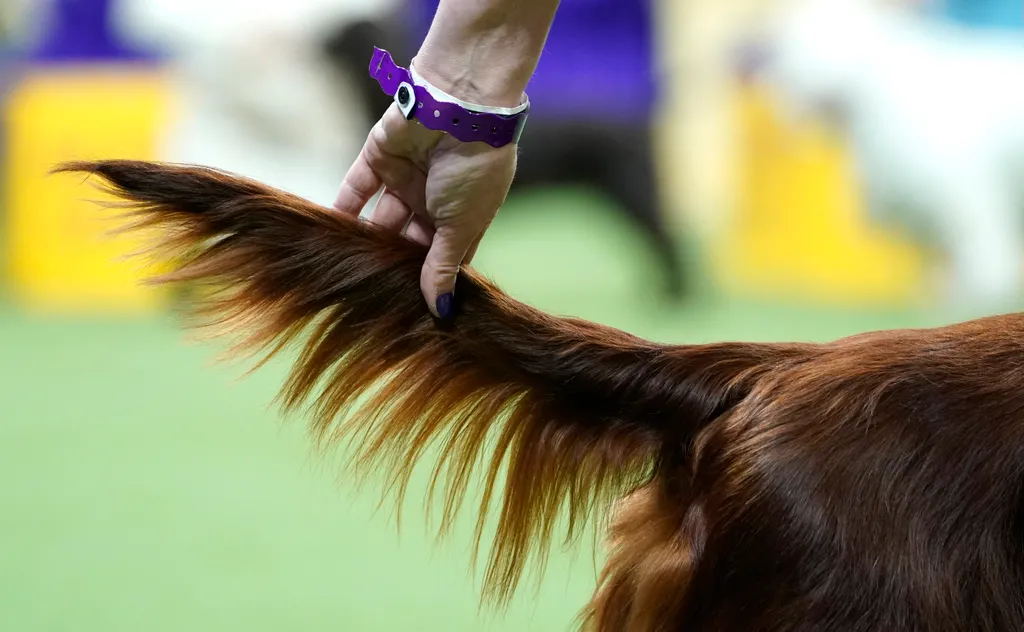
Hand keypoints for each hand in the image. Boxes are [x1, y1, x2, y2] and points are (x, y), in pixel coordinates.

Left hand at [333, 103, 516, 318]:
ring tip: (350, 273)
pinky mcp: (378, 157)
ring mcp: (406, 177)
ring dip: (368, 241)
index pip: (444, 254)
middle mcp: (434, 198)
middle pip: (409, 239)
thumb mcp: (461, 226)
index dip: (432, 279)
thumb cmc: (474, 170)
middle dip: (395, 262)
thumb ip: (443, 266)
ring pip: (381, 217)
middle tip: (375, 297)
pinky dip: (342, 210)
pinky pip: (356, 188)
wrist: (460, 106)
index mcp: (463, 215)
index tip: (415, 311)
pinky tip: (327, 238)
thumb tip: (443, 311)